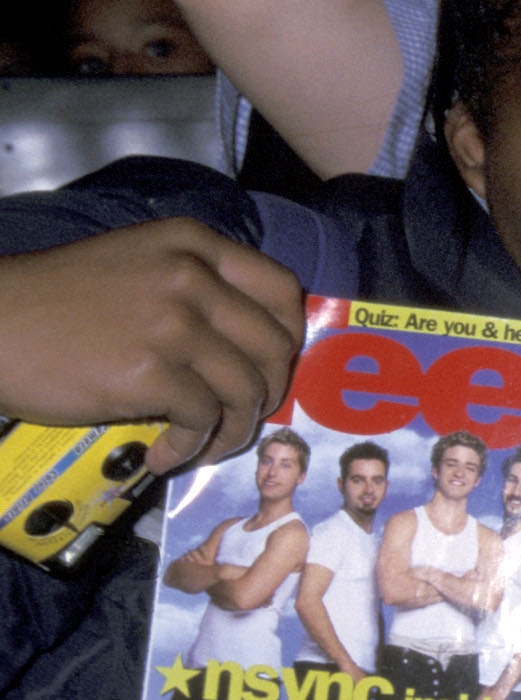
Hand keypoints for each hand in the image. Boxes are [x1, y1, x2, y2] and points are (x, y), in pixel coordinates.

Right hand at [0, 221, 306, 472]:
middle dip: (268, 391)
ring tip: (207, 444)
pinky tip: (166, 455)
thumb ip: (194, 285)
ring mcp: (174, 324)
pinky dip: (191, 447)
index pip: (281, 289)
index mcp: (193, 244)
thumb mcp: (136, 264)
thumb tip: (247, 341)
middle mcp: (192, 277)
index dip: (287, 335)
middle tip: (242, 414)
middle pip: (274, 345)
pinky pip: (202, 420)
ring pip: (247, 389)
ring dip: (234, 428)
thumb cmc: (54, 300)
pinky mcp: (150, 373)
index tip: (272, 364)